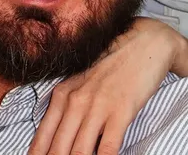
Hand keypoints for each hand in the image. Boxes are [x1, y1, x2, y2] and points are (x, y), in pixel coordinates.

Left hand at [28, 17, 183, 154]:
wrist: (144, 43)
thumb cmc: (113, 66)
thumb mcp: (82, 83)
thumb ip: (67, 106)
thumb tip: (57, 137)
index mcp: (62, 95)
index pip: (43, 137)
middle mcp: (75, 101)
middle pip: (59, 148)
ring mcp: (98, 106)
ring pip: (80, 152)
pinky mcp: (121, 111)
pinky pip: (108, 147)